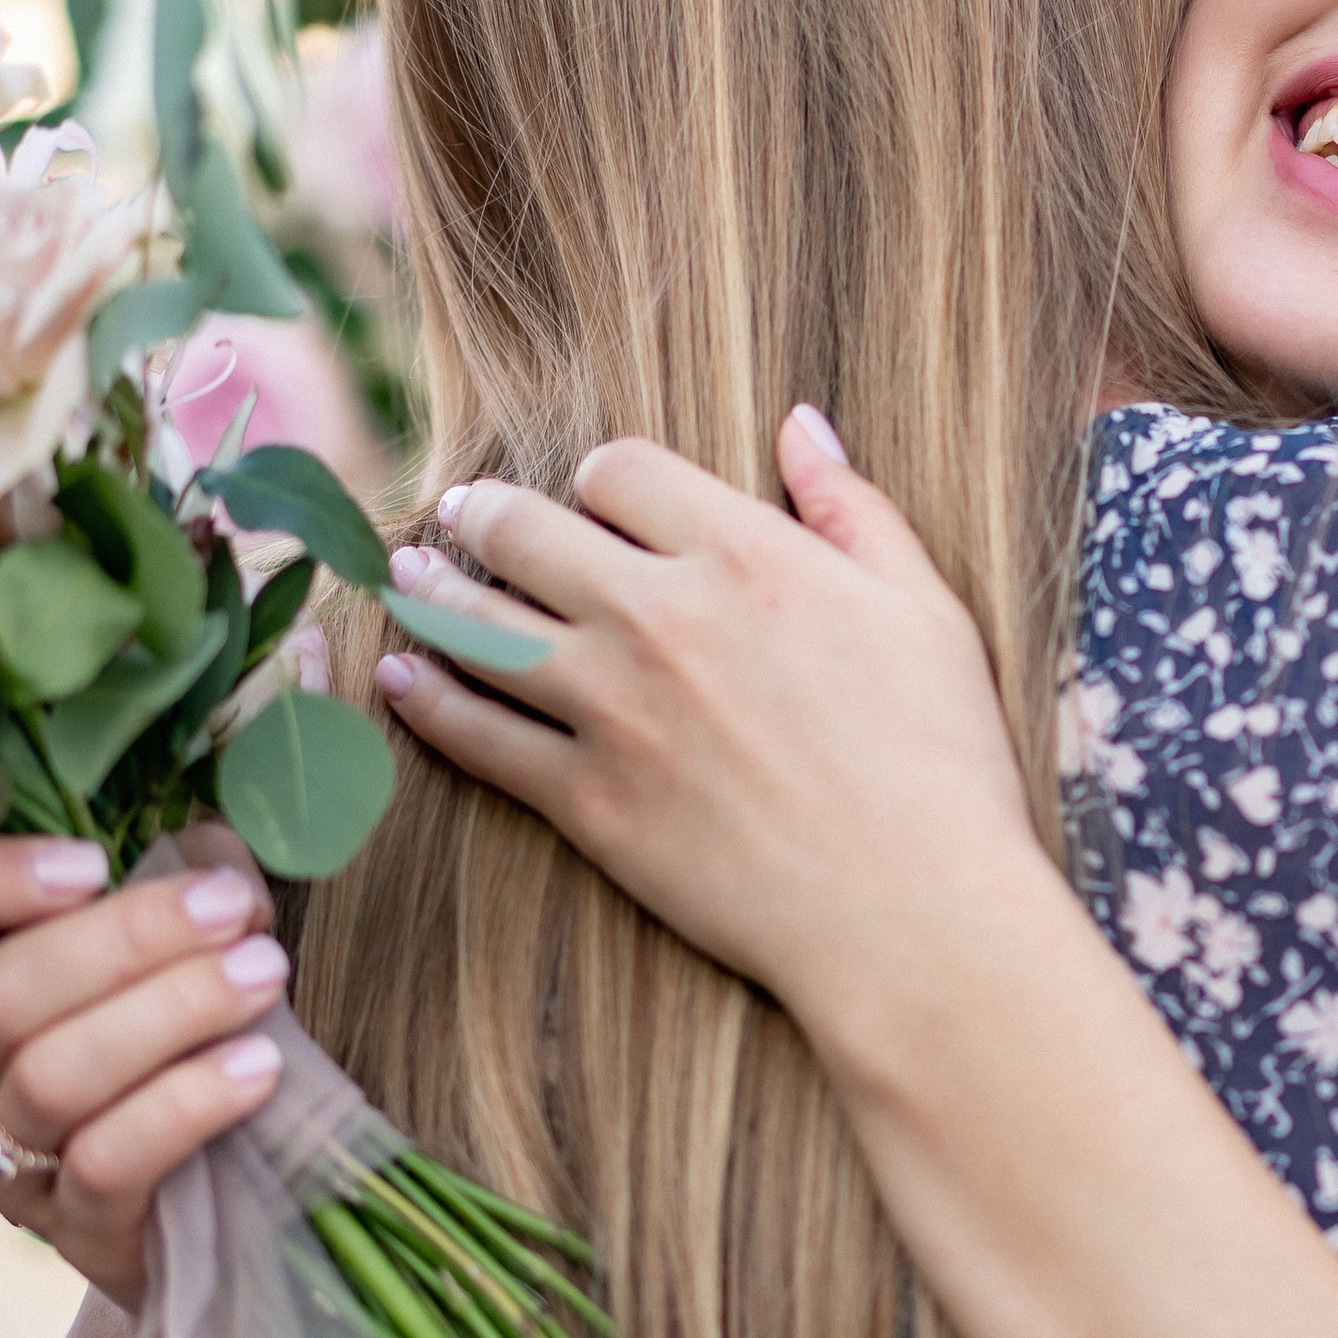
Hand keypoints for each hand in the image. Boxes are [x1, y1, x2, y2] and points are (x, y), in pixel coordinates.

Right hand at [0, 825, 290, 1310]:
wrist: (221, 1194)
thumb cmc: (183, 1041)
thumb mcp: (171, 951)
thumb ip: (177, 883)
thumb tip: (210, 851)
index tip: (94, 861)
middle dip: (124, 940)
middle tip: (229, 909)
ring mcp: (4, 1162)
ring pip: (53, 1077)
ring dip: (170, 1012)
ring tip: (264, 974)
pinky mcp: (74, 1228)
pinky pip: (109, 1161)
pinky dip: (187, 1103)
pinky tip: (259, 1066)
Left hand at [374, 413, 1049, 1038]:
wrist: (911, 913)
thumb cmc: (941, 760)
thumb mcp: (924, 609)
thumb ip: (853, 509)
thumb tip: (802, 424)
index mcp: (745, 555)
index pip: (623, 470)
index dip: (601, 476)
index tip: (595, 497)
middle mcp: (661, 617)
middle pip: (526, 531)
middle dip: (483, 513)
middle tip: (459, 513)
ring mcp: (612, 710)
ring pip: (479, 624)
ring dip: (431, 589)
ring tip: (405, 573)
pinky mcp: (585, 801)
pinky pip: (475, 736)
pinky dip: (423, 700)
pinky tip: (396, 678)